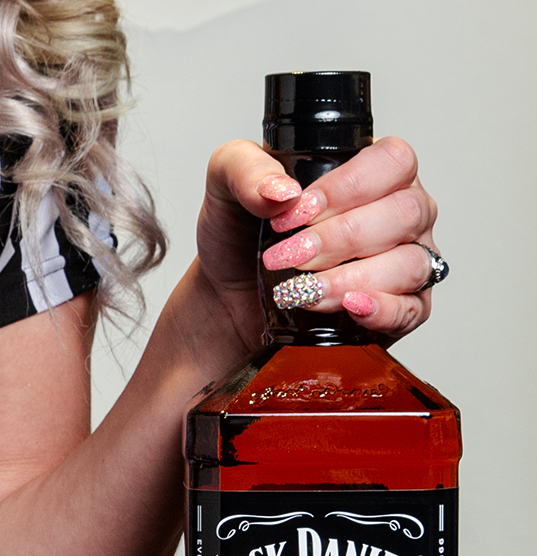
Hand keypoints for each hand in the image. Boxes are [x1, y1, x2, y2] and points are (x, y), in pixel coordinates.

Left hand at [196, 136, 438, 347]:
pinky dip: (383, 311)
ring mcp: (405, 260)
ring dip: (352, 278)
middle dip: (342, 238)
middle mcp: (398, 212)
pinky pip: (412, 309)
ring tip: (303, 291)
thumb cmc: (238, 238)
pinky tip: (350, 307)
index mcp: (372, 171)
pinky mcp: (398, 308)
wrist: (226, 297)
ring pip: (409, 263)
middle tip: (290, 256)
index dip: (345, 189)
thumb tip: (281, 191)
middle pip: (404, 214)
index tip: (295, 216)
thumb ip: (244, 168)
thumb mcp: (225, 186)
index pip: (391, 162)